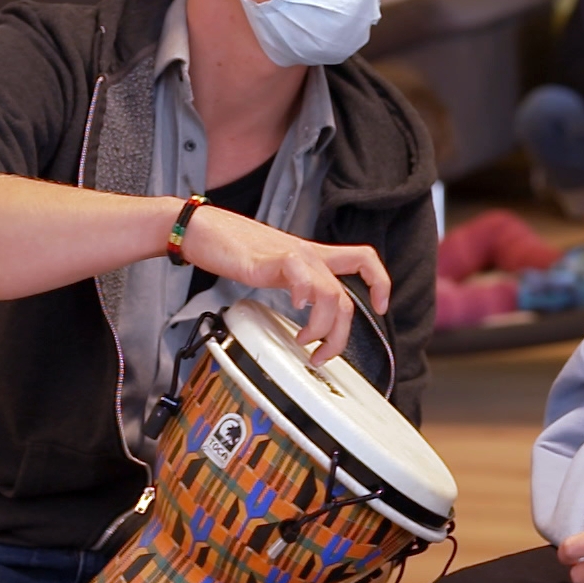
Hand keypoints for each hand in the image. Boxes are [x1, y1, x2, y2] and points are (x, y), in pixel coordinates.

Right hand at [179, 206, 390, 363]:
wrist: (203, 229)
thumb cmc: (233, 248)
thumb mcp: (276, 267)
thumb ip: (294, 282)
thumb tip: (302, 310)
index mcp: (311, 256)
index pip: (362, 259)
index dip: (380, 282)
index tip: (381, 306)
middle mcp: (308, 255)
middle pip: (345, 297)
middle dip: (341, 334)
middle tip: (324, 354)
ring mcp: (292, 256)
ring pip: (331, 294)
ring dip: (323, 327)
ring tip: (305, 340)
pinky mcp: (272, 259)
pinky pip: (302, 275)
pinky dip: (304, 295)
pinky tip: (294, 307)